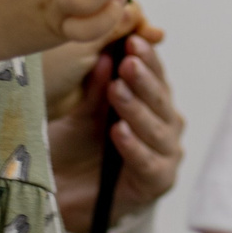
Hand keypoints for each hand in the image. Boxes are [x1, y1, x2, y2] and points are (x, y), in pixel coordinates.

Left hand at [48, 14, 184, 227]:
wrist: (65, 193)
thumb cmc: (77, 146)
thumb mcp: (81, 110)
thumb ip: (95, 86)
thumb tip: (104, 54)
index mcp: (152, 101)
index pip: (155, 74)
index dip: (147, 57)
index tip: (133, 39)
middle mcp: (165, 125)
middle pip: (160, 98)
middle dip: (143, 79)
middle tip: (128, 61)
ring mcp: (166, 154)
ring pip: (157, 128)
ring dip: (137, 109)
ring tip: (118, 91)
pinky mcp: (158, 182)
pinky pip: (148, 163)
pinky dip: (134, 147)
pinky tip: (119, 132)